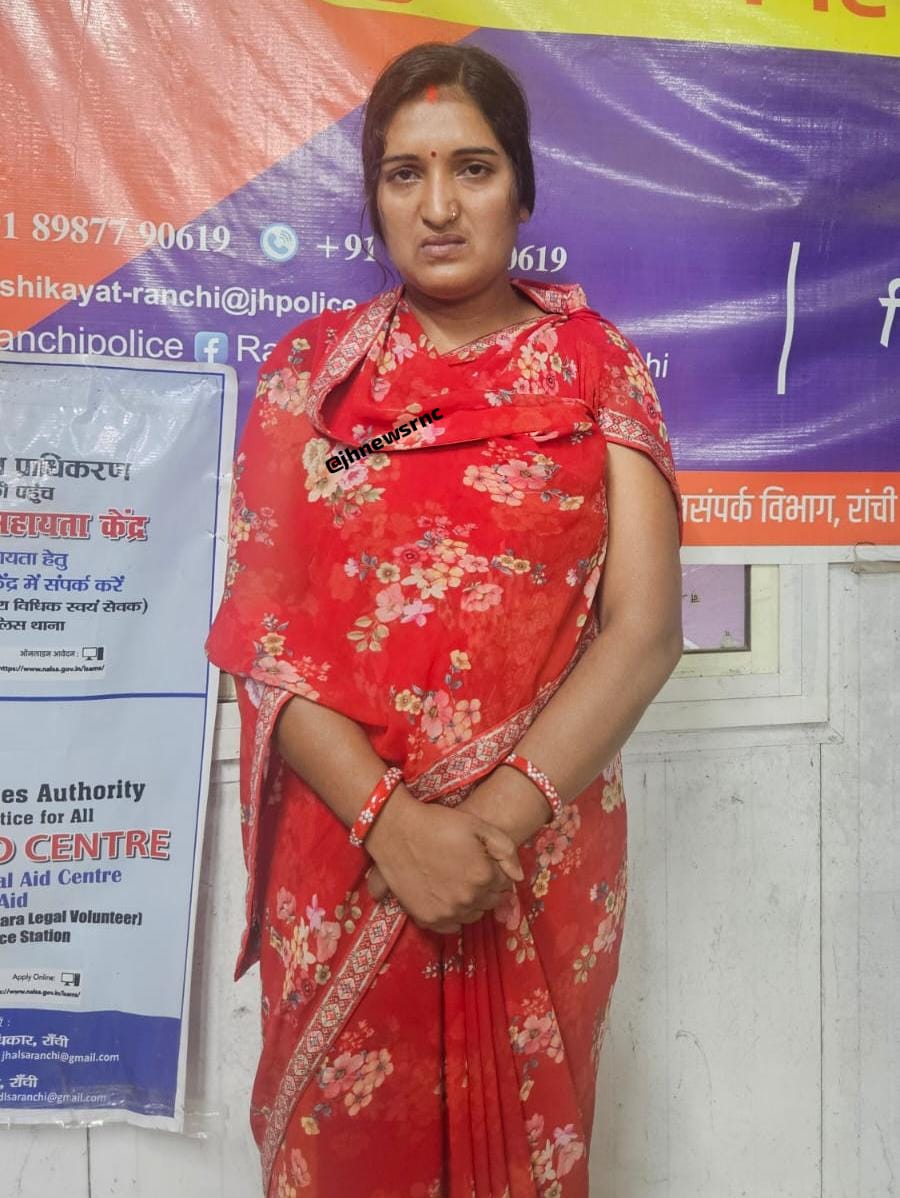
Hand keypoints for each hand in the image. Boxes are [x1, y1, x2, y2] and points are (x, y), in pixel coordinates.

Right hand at [363, 787, 523, 933]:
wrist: (396, 829)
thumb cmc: (438, 823)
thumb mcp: (478, 825)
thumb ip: (505, 849)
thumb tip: (518, 877)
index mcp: (484, 876)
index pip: (504, 884)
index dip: (495, 871)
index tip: (483, 861)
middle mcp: (468, 898)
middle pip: (490, 902)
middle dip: (486, 888)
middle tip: (469, 871)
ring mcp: (446, 911)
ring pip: (472, 915)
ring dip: (471, 902)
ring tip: (457, 882)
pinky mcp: (427, 918)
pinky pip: (450, 927)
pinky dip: (452, 915)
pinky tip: (445, 897)